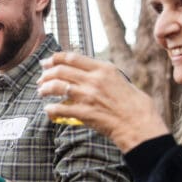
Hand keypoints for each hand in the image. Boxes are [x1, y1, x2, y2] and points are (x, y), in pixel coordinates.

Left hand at [37, 52, 168, 151]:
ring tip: (41, 92)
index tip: (46, 62)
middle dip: (46, 74)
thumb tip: (84, 72)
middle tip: (40, 80)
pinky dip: (50, 109)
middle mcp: (94, 79)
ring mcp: (88, 96)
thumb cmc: (134, 105)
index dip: (54, 58)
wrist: (140, 125)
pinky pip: (59, 109)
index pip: (71, 57)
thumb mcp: (119, 80)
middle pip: (60, 70)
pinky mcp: (84, 113)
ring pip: (56, 87)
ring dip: (44, 89)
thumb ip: (101, 74)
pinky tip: (48, 110)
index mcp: (104, 68)